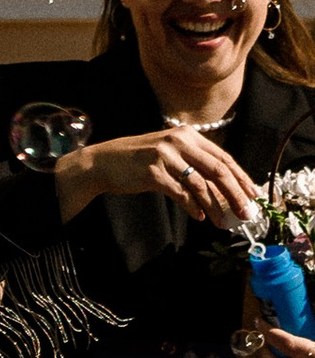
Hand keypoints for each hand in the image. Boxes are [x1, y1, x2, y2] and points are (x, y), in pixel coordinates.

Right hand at [54, 128, 261, 229]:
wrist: (103, 163)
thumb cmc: (139, 162)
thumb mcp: (170, 156)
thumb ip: (194, 166)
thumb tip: (224, 191)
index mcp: (187, 135)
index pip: (223, 157)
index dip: (241, 178)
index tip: (253, 195)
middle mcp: (178, 141)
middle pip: (218, 169)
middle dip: (235, 194)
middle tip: (246, 213)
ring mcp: (165, 156)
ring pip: (201, 184)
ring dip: (215, 206)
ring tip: (223, 222)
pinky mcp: (153, 172)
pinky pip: (181, 193)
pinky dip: (193, 207)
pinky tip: (199, 217)